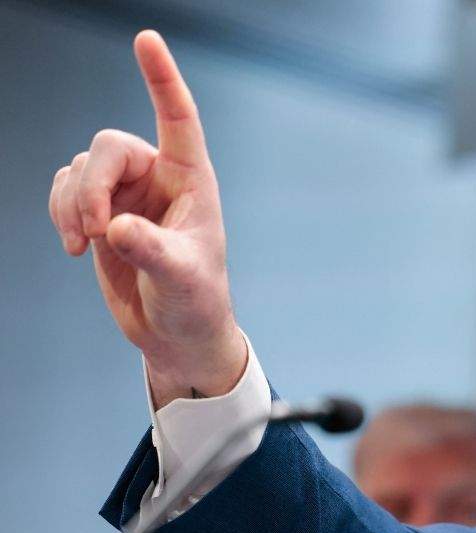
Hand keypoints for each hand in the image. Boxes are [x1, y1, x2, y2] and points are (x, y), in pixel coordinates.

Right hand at [48, 30, 244, 408]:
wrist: (176, 331)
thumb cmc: (195, 301)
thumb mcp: (182, 278)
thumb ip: (152, 251)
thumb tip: (115, 228)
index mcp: (192, 181)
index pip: (177, 118)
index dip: (162, 78)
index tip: (146, 38)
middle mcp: (159, 177)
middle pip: (107, 147)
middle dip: (91, 187)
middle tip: (93, 232)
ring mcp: (126, 192)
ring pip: (80, 169)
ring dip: (71, 205)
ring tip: (85, 245)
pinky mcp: (100, 210)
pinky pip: (64, 189)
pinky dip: (60, 213)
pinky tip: (76, 246)